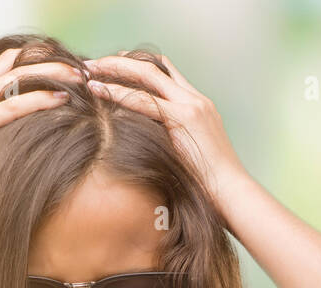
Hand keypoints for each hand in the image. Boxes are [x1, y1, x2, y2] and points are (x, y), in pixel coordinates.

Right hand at [0, 47, 83, 201]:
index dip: (26, 61)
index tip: (51, 66)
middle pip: (13, 63)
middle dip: (47, 61)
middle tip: (74, 66)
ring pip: (19, 77)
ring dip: (53, 74)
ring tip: (78, 76)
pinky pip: (15, 106)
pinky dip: (41, 100)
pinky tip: (62, 99)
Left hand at [82, 52, 248, 211]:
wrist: (230, 193)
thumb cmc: (206, 184)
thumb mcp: (185, 155)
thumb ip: (168, 141)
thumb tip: (143, 146)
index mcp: (198, 105)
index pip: (166, 72)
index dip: (138, 65)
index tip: (113, 66)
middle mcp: (196, 99)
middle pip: (155, 66)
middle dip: (122, 61)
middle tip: (95, 63)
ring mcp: (192, 106)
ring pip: (148, 74)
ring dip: (116, 69)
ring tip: (91, 69)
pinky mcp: (184, 118)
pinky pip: (144, 100)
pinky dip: (118, 93)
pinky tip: (98, 90)